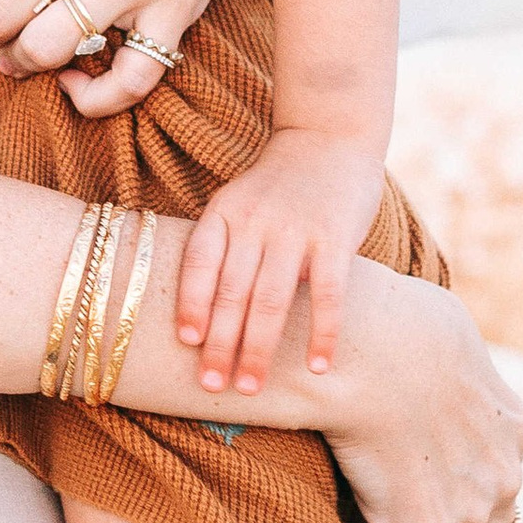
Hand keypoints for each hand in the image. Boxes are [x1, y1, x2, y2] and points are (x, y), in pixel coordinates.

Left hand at [178, 132, 384, 392]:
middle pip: (231, 292)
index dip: (191, 303)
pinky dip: (322, 333)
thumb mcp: (238, 202)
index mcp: (224, 212)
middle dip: (219, 344)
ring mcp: (296, 230)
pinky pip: (328, 294)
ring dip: (259, 349)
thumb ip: (225, 247)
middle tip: (211, 386)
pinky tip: (319, 366)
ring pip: (270, 300)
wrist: (331, 135)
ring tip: (250, 387)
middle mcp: (255, 222)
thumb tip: (206, 317)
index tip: (187, 343)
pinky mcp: (336, 238)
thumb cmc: (278, 184)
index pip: (199, 262)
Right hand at [316, 270, 522, 522]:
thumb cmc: (393, 321)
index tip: (416, 482)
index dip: (459, 490)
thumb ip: (457, 360)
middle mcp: (504, 475)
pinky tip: (339, 518)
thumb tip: (439, 349)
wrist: (368, 345)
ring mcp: (469, 507)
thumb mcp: (450, 331)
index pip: (500, 487)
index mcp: (515, 429)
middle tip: (393, 518)